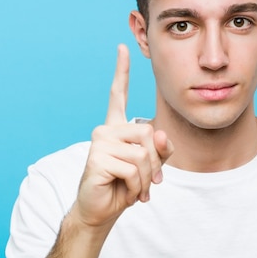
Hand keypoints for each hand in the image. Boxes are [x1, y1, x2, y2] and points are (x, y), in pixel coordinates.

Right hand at [70, 44, 173, 230]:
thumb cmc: (124, 186)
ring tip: (135, 189)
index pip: (117, 94)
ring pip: (142, 153)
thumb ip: (160, 148)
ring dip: (146, 179)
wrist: (102, 209)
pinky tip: (125, 192)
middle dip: (155, 163)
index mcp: (116, 127)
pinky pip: (132, 168)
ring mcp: (99, 142)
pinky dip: (136, 186)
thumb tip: (159, 134)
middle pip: (148, 132)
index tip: (122, 47)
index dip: (121, 71)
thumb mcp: (150, 166)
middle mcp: (105, 129)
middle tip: (149, 183)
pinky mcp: (97, 158)